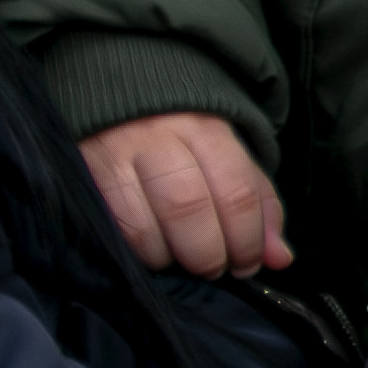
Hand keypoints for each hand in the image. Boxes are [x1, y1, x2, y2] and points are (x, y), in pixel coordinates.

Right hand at [85, 110, 291, 274]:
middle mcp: (160, 137)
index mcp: (206, 129)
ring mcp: (116, 155)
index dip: (248, 241)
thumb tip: (280, 258)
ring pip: (147, 226)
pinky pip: (115, 231)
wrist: (113, 99)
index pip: (236, 192)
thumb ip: (259, 206)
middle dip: (208, 254)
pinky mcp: (87, 176)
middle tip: (213, 268)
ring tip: (181, 259)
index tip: (247, 264)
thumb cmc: (182, 140)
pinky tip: (152, 251)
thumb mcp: (229, 159)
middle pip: (189, 208)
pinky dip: (140, 253)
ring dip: (171, 258)